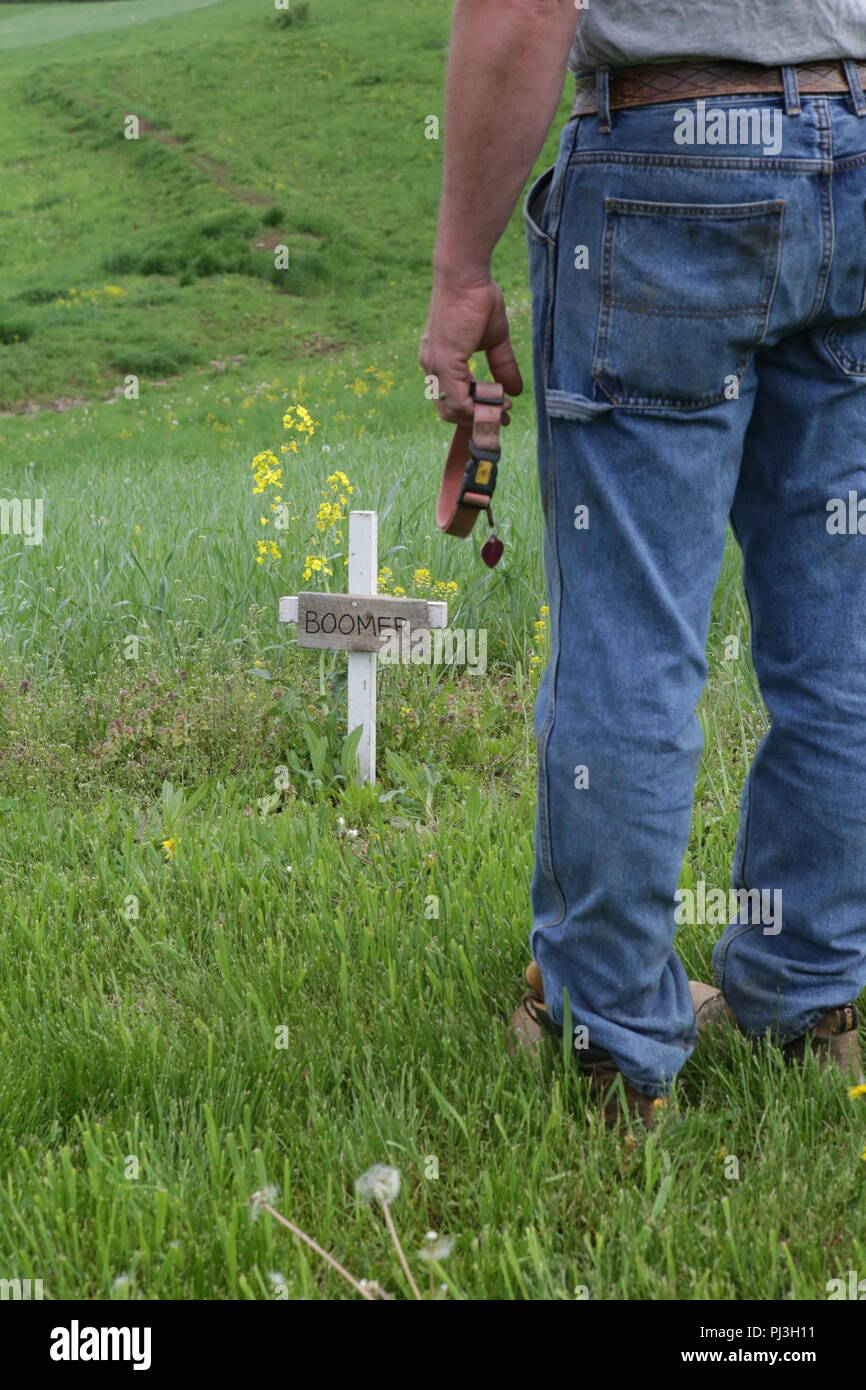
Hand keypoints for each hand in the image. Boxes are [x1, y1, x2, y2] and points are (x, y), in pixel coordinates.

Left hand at [419, 275, 522, 425]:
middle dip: (476, 421)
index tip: (499, 416)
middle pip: (448, 411)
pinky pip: (458, 398)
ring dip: (480, 415)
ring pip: (453, 409)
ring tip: (503, 411)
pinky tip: (498, 402)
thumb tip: (515, 391)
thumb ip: (502, 365)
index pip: (451, 400)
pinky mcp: (444, 361)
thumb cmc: (478, 300)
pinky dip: (478, 406)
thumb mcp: (495, 341)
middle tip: (501, 421)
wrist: (467, 276)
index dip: (474, 413)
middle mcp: (432, 366)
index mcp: (439, 362)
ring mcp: (435, 365)